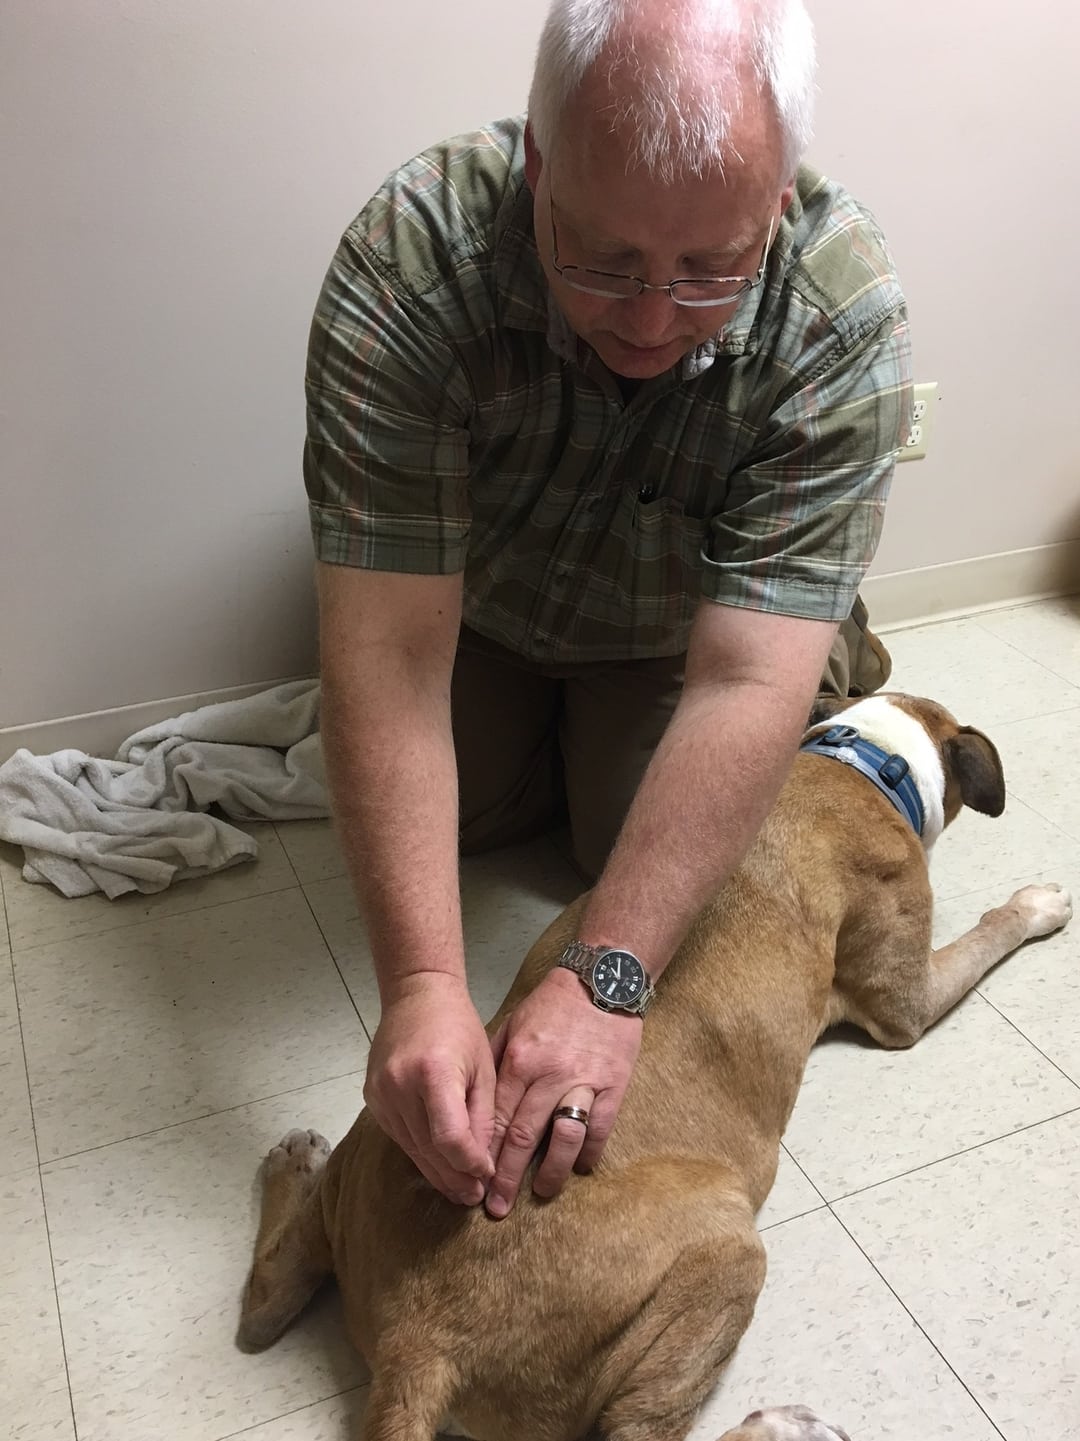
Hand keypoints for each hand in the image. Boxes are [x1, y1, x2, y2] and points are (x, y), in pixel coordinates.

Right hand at [363, 973, 494, 1204]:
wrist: (416, 996)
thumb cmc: (459, 1027)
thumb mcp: (483, 1068)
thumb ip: (483, 1117)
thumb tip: (482, 1164)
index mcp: (433, 1073)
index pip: (449, 1138)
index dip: (470, 1164)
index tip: (487, 1173)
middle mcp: (399, 1086)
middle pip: (428, 1149)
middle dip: (455, 1177)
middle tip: (475, 1196)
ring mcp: (380, 1093)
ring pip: (411, 1149)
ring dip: (437, 1173)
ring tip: (460, 1190)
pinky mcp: (372, 1099)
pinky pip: (399, 1136)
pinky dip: (420, 1152)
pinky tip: (438, 1164)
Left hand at [485, 967, 641, 1217]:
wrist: (601, 981)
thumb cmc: (552, 1005)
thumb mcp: (512, 1025)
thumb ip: (494, 1062)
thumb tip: (474, 1100)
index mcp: (520, 1061)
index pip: (498, 1118)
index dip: (484, 1154)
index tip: (473, 1179)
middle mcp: (548, 1075)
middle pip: (524, 1137)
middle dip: (507, 1176)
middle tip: (496, 1208)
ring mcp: (583, 1082)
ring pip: (563, 1138)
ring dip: (549, 1173)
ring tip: (540, 1194)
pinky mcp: (613, 1086)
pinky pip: (600, 1129)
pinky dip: (589, 1153)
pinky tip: (579, 1168)